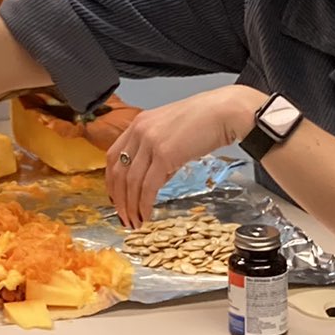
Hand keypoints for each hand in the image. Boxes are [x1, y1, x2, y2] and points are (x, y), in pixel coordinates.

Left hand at [105, 85, 263, 227]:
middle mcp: (139, 131)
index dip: (111, 181)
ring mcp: (150, 142)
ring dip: (130, 206)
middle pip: (118, 172)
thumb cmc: (203, 120)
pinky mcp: (164, 155)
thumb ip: (157, 153)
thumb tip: (154, 180)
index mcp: (138, 124)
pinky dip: (145, 204)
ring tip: (135, 222)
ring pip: (131, 182)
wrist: (223, 112)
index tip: (115, 197)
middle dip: (119, 199)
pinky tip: (146, 214)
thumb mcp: (170, 132)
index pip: (113, 156)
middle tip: (123, 217)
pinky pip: (148, 186)